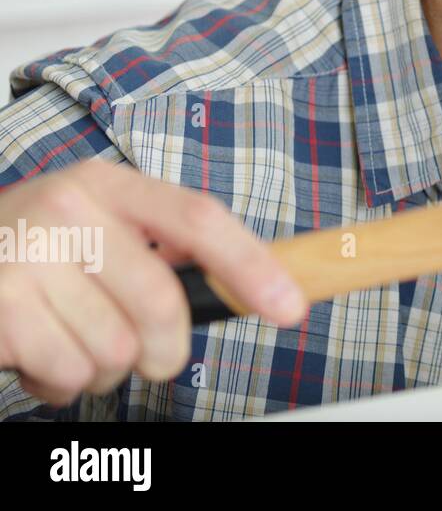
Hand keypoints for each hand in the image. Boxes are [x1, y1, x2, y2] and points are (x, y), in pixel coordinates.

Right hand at [0, 159, 306, 406]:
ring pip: (116, 349)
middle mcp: (68, 211)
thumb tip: (243, 283)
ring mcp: (28, 256)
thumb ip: (159, 245)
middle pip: (162, 303)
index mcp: (106, 184)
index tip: (288, 306)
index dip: (251, 265)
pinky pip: (68, 372)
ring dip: (104, 368)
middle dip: (166, 350)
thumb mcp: (95, 223)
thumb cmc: (34, 249)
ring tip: (72, 340)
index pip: (198, 219)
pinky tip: (41, 353)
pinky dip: (62, 382)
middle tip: (150, 357)